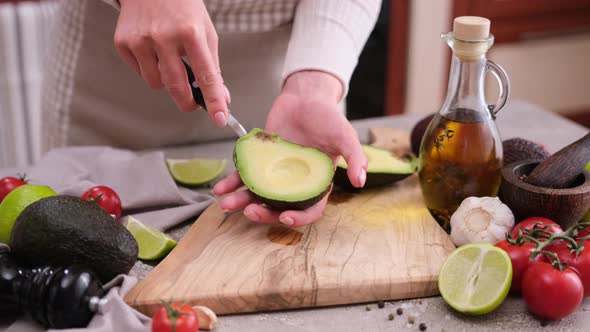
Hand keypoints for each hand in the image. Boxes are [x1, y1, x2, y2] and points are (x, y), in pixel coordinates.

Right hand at [114, 0, 228, 126]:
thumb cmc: (182, 7)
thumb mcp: (205, 30)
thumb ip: (212, 66)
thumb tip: (221, 97)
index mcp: (191, 32)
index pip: (206, 75)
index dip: (213, 100)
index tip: (219, 118)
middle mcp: (164, 36)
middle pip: (177, 87)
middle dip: (187, 102)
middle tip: (193, 103)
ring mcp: (141, 40)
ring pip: (156, 84)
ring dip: (166, 81)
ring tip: (168, 59)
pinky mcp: (123, 42)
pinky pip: (140, 73)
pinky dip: (149, 68)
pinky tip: (152, 50)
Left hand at [213, 71, 366, 226]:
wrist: (305, 96)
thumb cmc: (328, 116)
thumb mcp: (345, 135)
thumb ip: (355, 158)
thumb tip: (361, 181)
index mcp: (316, 183)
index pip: (310, 209)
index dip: (298, 219)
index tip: (285, 218)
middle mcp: (294, 183)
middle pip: (279, 208)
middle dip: (263, 214)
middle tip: (250, 212)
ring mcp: (275, 173)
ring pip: (258, 194)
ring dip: (241, 201)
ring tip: (226, 204)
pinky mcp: (259, 160)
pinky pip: (244, 175)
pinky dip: (231, 182)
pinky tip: (220, 188)